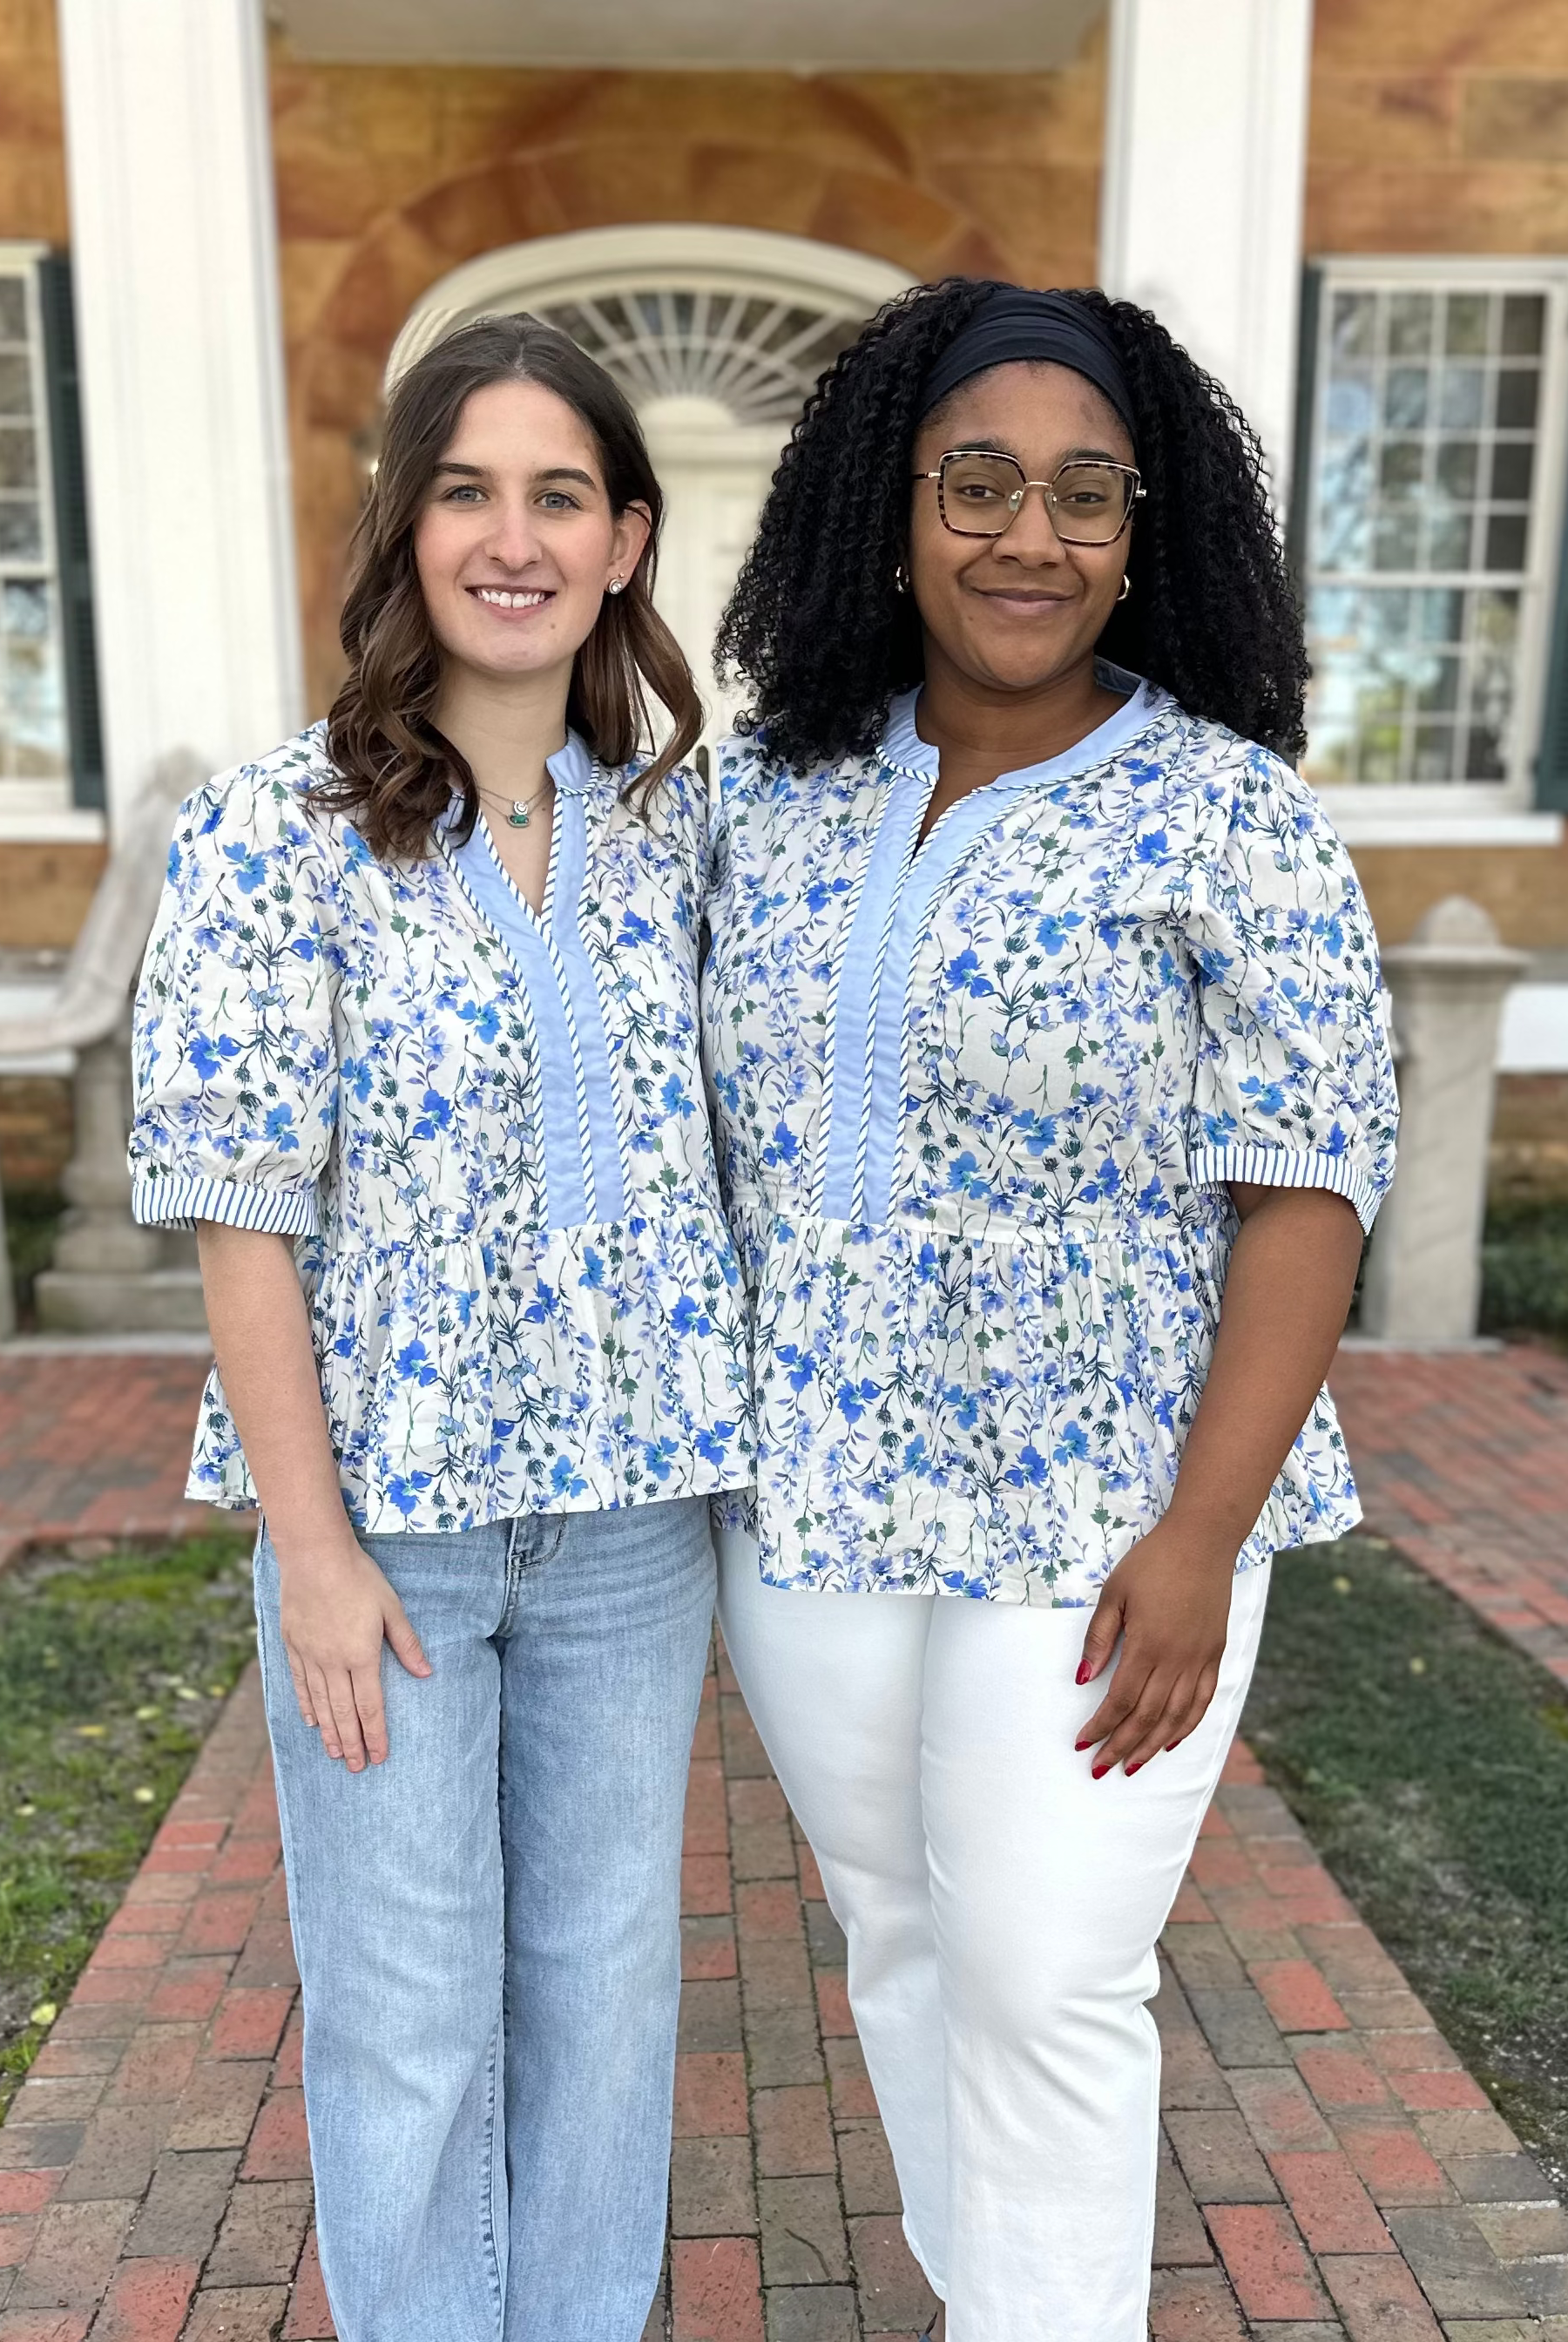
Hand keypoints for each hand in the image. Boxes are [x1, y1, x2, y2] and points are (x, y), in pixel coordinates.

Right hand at [276, 1540, 430, 1770]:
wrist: (314, 1556)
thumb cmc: (359, 1577)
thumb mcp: (391, 1607)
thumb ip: (407, 1644)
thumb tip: (426, 1673)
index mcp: (362, 1656)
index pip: (370, 1707)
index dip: (375, 1735)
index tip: (379, 1757)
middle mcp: (333, 1663)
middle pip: (344, 1714)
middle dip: (352, 1744)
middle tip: (356, 1768)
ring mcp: (310, 1656)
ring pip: (320, 1705)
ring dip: (329, 1733)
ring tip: (334, 1755)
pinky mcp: (293, 1645)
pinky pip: (300, 1684)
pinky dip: (306, 1707)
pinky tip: (311, 1722)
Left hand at [1074, 1520, 1235, 1777]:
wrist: (1203, 1541)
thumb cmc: (1151, 1562)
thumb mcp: (1114, 1593)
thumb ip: (1099, 1638)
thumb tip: (1081, 1678)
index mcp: (1147, 1645)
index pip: (1120, 1700)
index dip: (1101, 1726)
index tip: (1082, 1744)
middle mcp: (1176, 1659)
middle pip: (1146, 1716)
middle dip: (1121, 1746)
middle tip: (1100, 1768)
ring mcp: (1200, 1659)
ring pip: (1176, 1717)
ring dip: (1152, 1746)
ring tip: (1132, 1766)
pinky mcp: (1215, 1654)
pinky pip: (1203, 1701)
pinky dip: (1187, 1726)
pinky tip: (1171, 1741)